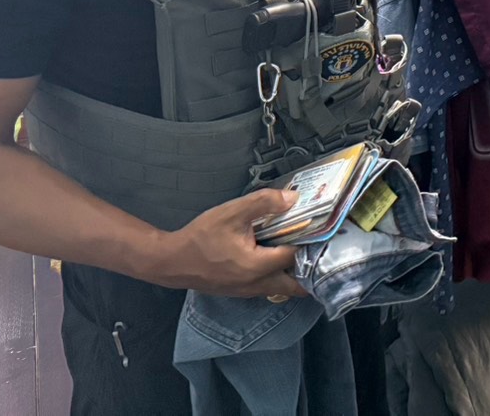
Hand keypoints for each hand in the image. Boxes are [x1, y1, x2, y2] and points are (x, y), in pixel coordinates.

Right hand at [144, 189, 305, 298]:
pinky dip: (279, 276)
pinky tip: (277, 257)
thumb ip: (265, 203)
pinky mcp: (240, 291)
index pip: (295, 257)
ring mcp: (248, 291)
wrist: (170, 261)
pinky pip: (268, 288)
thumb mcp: (232, 212)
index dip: (309, 242)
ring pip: (282, 288)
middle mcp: (256, 284)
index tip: (319, 229)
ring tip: (303, 252)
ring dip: (294, 274)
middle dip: (310, 270)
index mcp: (258, 266)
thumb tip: (294, 198)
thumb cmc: (200, 237)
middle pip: (295, 285)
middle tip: (318, 249)